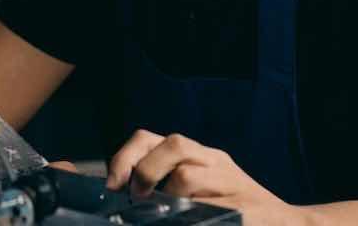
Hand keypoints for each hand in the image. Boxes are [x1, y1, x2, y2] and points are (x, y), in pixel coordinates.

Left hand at [107, 129, 311, 225]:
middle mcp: (212, 160)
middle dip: (144, 169)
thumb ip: (165, 189)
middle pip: (172, 143)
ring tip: (163, 212)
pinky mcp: (245, 206)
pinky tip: (190, 218)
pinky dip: (190, 213)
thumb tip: (123, 196)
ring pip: (186, 173)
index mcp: (196, 155)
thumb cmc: (234, 213)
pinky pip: (207, 204)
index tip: (112, 185)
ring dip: (167, 195)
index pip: (150, 139)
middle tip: (134, 196)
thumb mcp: (196, 195)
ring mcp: (231, 180)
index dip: (126, 157)